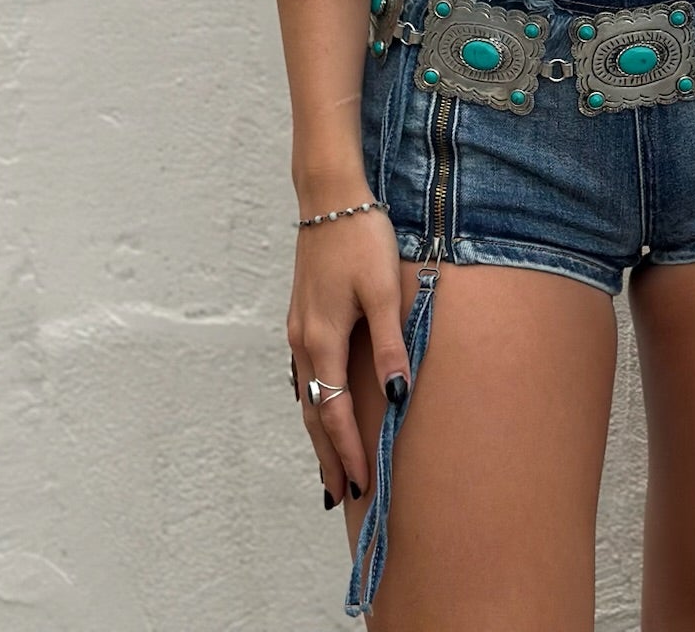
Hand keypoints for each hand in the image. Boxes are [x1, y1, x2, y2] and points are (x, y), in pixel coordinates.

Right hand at [286, 203, 408, 508]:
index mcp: (323, 339)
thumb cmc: (362, 239)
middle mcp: (303, 341)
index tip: (362, 481)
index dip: (347, 448)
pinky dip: (314, 403)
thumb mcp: (384, 290)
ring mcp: (298, 330)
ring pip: (306, 395)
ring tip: (330, 466)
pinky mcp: (302, 317)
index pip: (334, 410)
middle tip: (341, 495)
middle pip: (313, 412)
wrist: (330, 200)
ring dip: (319, 433)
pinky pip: (305, 374)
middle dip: (327, 455)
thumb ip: (389, 344)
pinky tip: (322, 410)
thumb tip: (396, 395)